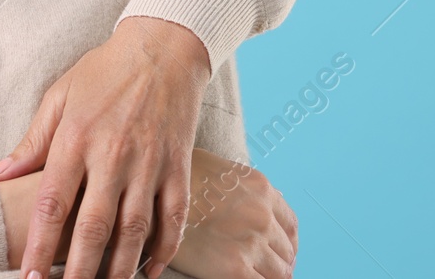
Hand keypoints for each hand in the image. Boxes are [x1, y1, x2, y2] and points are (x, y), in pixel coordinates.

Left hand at [0, 16, 211, 278]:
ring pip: (135, 231)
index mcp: (77, 138)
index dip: (40, 246)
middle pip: (94, 227)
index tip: (29, 277)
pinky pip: (174, 219)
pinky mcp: (179, 167)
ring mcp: (150, 163)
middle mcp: (114, 155)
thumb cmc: (103, 73)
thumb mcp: (58, 97)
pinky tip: (148, 273)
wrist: (162, 49)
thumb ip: (31, 141)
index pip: (53, 203)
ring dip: (119, 270)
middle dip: (79, 271)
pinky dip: (163, 251)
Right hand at [169, 150, 296, 278]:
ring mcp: (252, 242)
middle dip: (278, 262)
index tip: (278, 251)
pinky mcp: (235, 268)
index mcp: (260, 188)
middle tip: (265, 270)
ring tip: (254, 277)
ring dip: (271, 277)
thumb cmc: (171, 179)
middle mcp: (262, 214)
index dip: (286, 241)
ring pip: (281, 273)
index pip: (290, 223)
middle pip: (287, 250)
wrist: (145, 200)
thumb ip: (236, 184)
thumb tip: (240, 198)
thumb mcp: (213, 167)